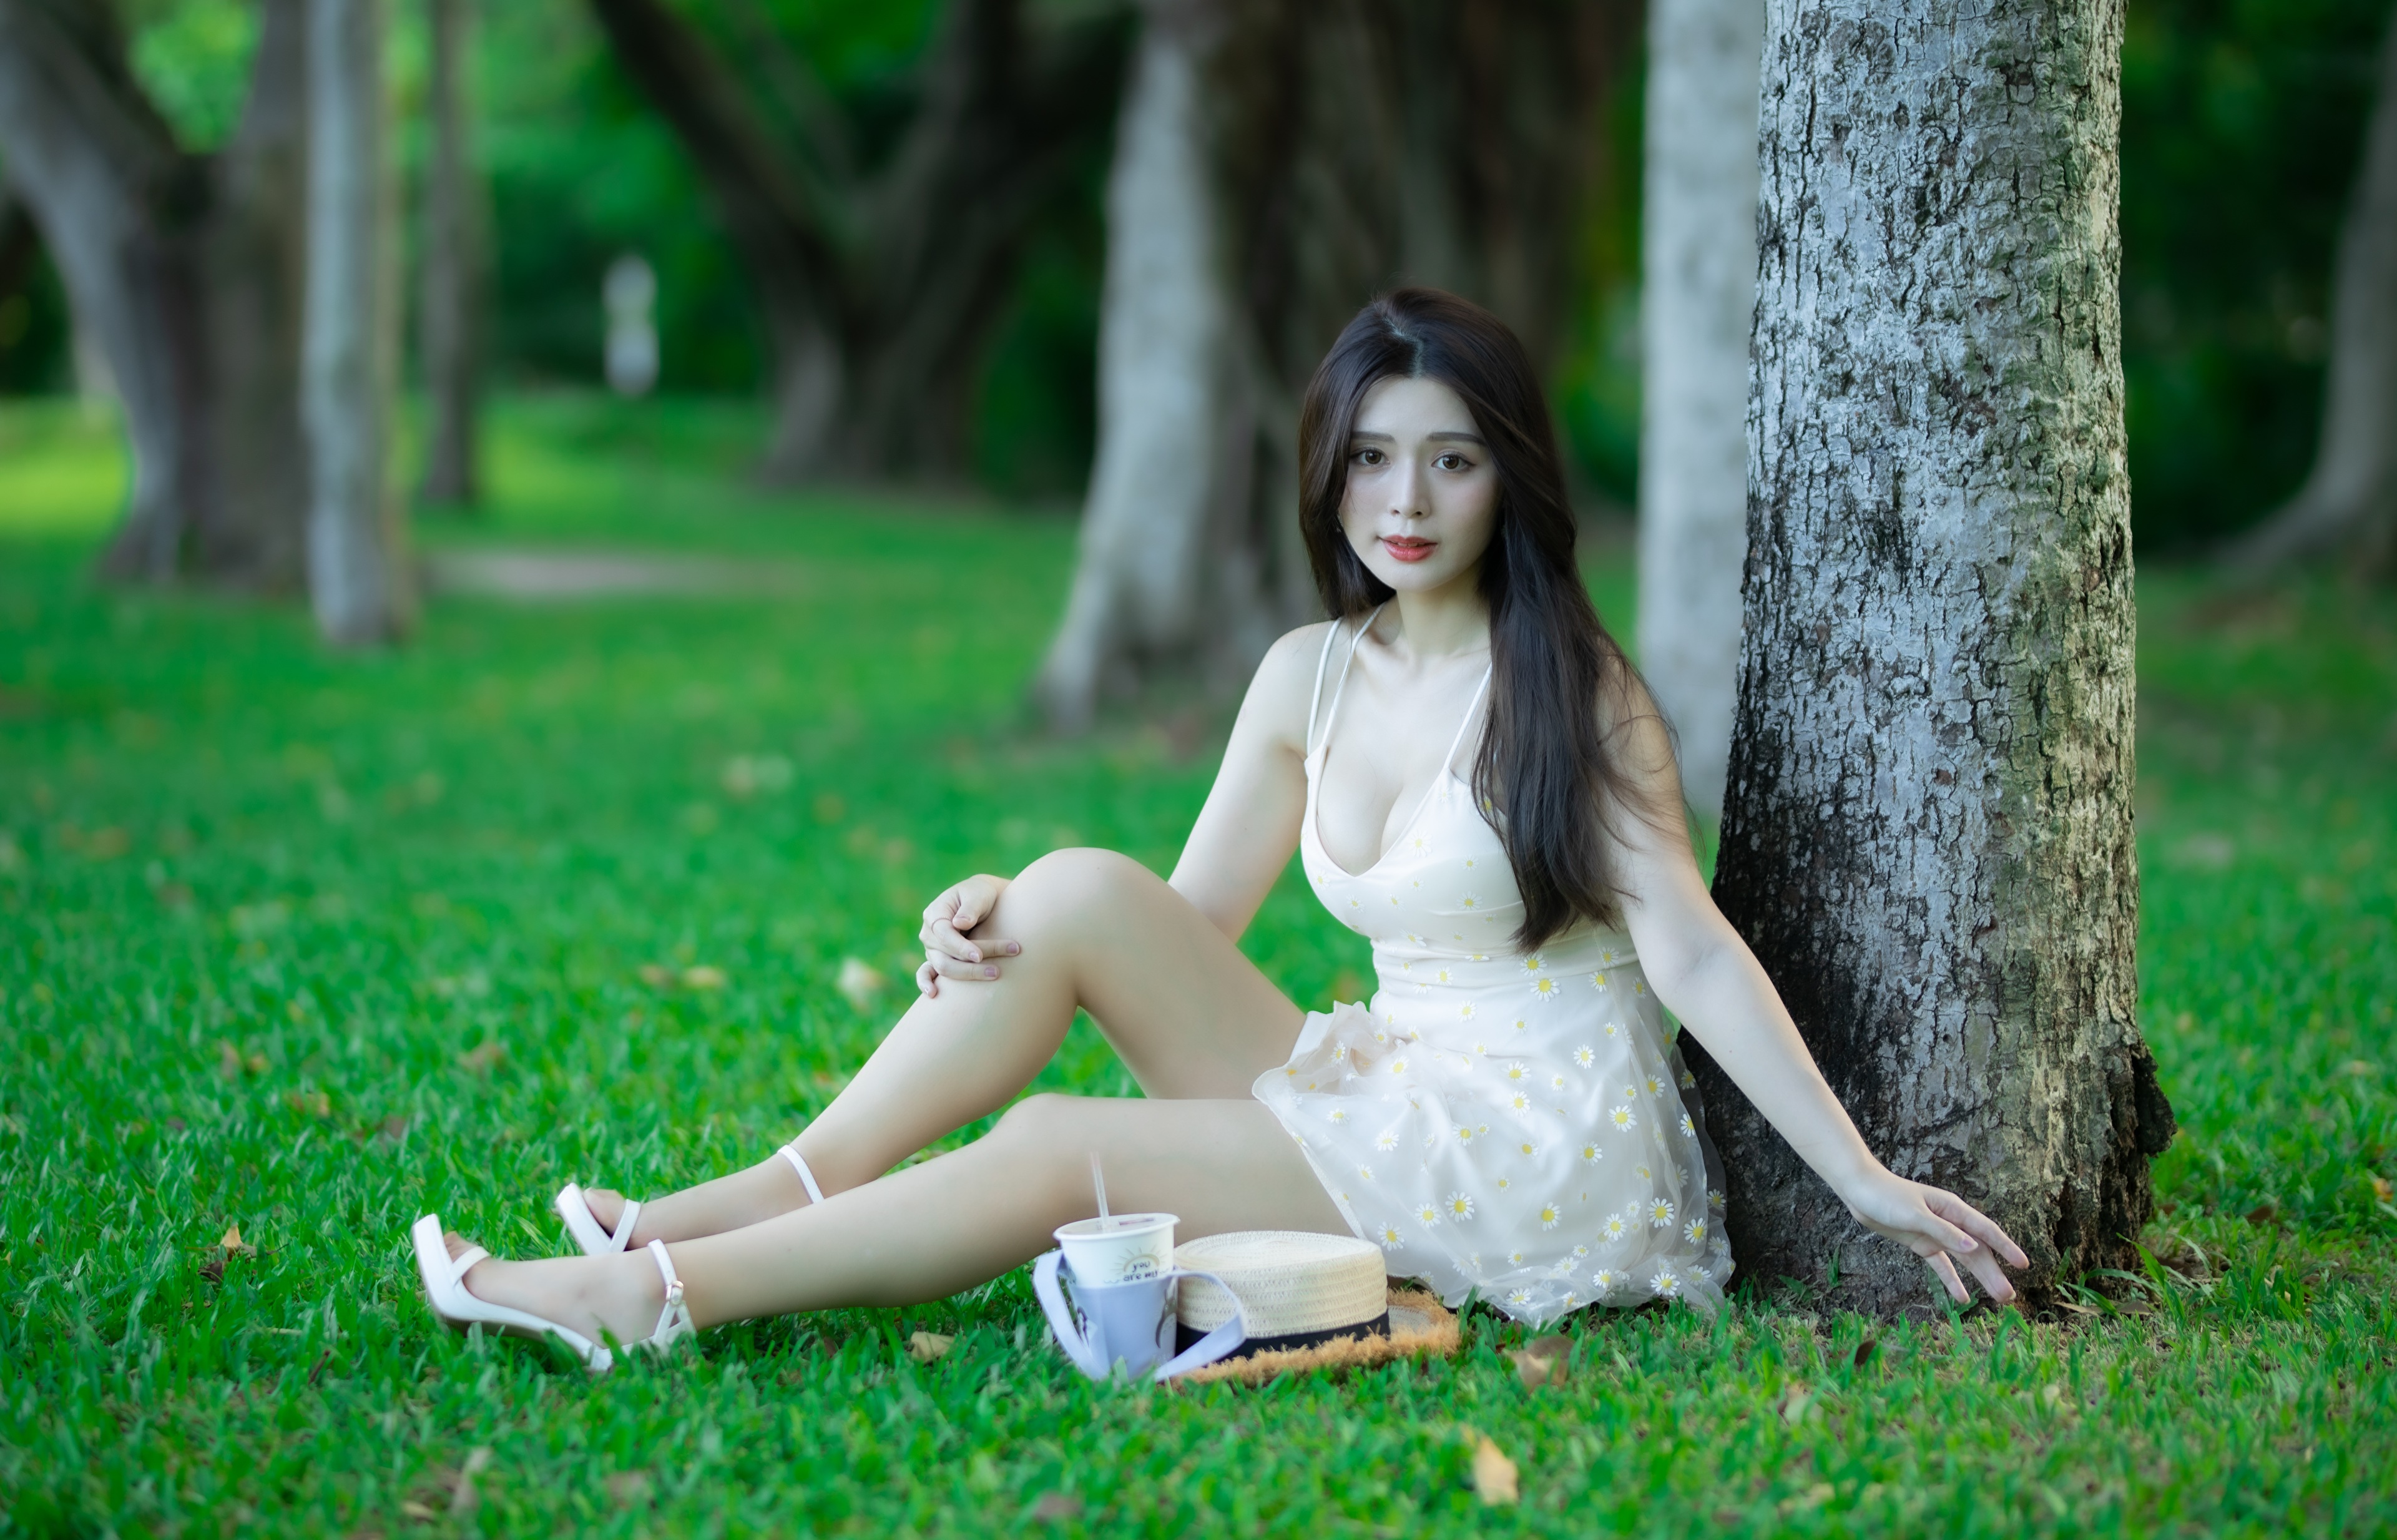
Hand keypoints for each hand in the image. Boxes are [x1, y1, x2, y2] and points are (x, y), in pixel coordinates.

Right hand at [915, 874, 1018, 997]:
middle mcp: (929, 933)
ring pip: (944, 967)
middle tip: (997, 970)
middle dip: (972, 963)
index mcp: (935, 914)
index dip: (961, 946)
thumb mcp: (978, 894)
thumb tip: (959, 924)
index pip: (944, 934)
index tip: (979, 955)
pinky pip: (926, 973)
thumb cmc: (981, 894)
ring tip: (994, 975)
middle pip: (946, 954)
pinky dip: (926, 983)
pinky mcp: (938, 959)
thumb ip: (970, 907)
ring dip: (967, 974)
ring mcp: (932, 948)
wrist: (984, 901)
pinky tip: (933, 995)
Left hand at [1839, 1169, 2030, 1304]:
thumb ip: (1943, 1231)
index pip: (1985, 1231)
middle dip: (1994, 1273)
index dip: (2005, 1248)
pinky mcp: (1921, 1243)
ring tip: (1998, 1299)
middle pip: (1977, 1251)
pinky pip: (1941, 1265)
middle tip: (2009, 1297)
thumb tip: (1973, 1247)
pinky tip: (1962, 1298)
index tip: (2023, 1265)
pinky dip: (1951, 1280)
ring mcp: (1936, 1234)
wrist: (1859, 1190)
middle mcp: (1949, 1222)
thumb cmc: (1887, 1196)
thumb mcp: (1915, 1214)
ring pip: (1963, 1260)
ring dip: (1979, 1278)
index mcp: (1952, 1209)